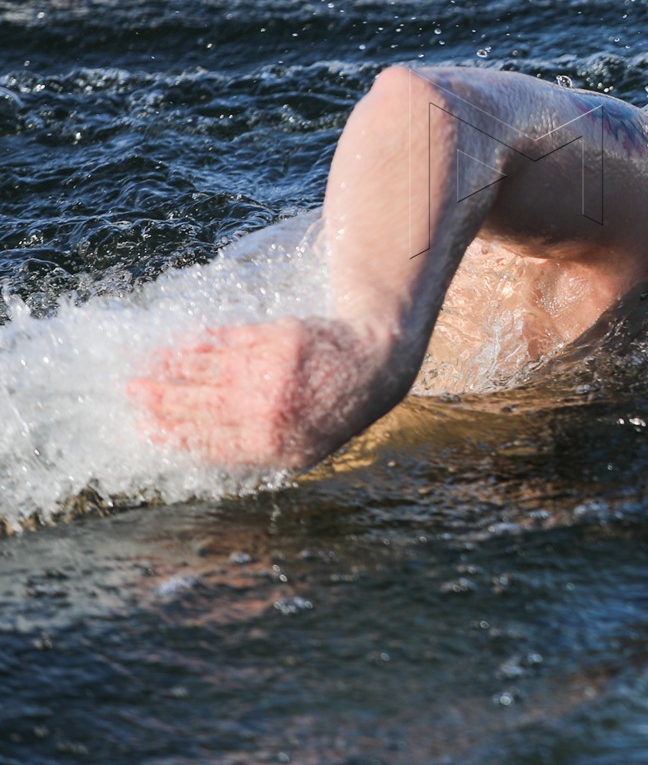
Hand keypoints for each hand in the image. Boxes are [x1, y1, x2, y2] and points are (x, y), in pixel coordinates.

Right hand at [129, 317, 393, 470]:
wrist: (374, 362)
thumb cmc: (334, 409)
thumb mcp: (303, 448)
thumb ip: (255, 450)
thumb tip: (198, 446)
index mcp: (273, 444)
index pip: (207, 441)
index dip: (171, 433)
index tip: (145, 426)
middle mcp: (269, 410)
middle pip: (200, 405)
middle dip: (161, 399)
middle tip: (132, 391)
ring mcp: (272, 372)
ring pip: (209, 369)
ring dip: (173, 366)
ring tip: (148, 364)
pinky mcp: (277, 339)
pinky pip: (228, 341)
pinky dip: (202, 343)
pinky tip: (183, 343)